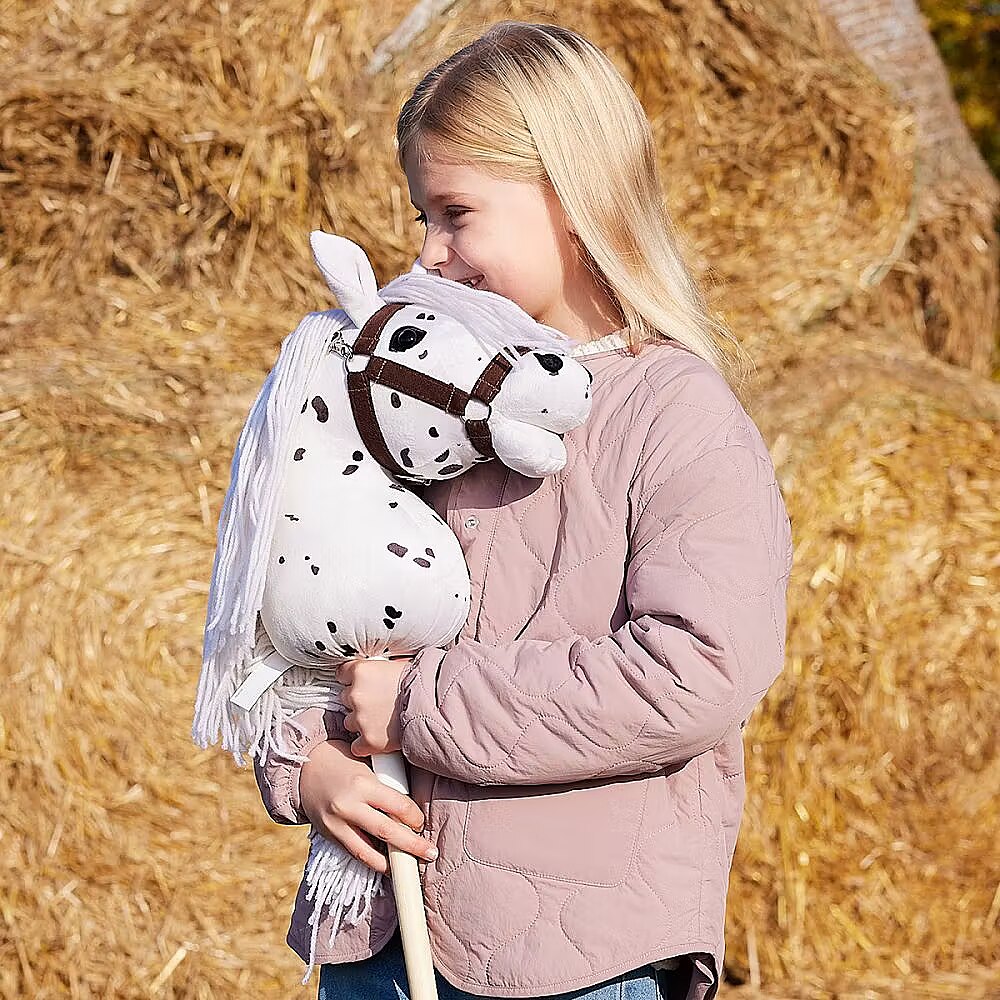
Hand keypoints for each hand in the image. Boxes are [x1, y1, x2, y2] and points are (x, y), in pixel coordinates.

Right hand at [299, 738, 436, 873]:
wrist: (306, 765)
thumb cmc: (345, 761)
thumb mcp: (368, 765)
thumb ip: (386, 785)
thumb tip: (413, 806)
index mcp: (363, 783)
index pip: (398, 805)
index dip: (415, 817)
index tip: (421, 821)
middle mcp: (349, 805)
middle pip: (387, 831)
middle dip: (413, 845)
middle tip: (431, 853)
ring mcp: (337, 823)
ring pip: (369, 851)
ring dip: (392, 862)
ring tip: (411, 867)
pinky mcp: (329, 835)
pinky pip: (354, 853)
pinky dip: (372, 861)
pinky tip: (386, 866)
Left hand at [337, 654, 414, 756]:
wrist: (435, 706)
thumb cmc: (420, 683)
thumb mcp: (396, 665)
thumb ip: (376, 669)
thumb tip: (372, 669)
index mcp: (361, 671)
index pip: (342, 674)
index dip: (352, 679)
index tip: (361, 684)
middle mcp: (356, 694)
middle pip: (345, 699)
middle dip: (359, 701)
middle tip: (379, 702)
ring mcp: (360, 719)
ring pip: (350, 722)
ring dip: (362, 722)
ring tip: (383, 719)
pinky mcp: (368, 740)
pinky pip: (356, 746)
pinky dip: (366, 744)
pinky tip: (379, 737)